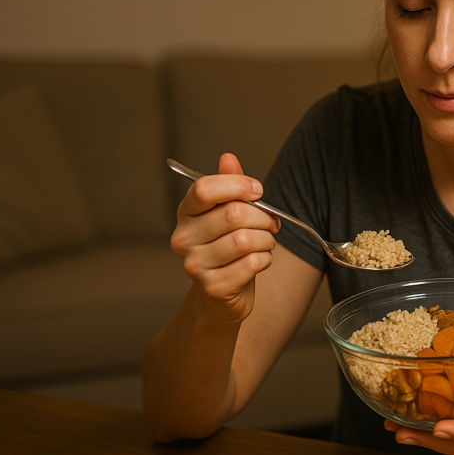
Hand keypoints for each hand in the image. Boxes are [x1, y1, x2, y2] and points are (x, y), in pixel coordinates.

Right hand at [169, 153, 280, 323]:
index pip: (205, 189)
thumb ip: (229, 185)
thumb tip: (228, 158)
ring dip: (266, 240)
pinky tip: (259, 261)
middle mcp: (183, 238)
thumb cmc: (227, 248)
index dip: (238, 185)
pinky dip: (265, 259)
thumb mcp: (228, 213)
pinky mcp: (213, 287)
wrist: (220, 296)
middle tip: (270, 224)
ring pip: (246, 240)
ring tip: (263, 243)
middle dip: (263, 217)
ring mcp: (195, 264)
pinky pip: (252, 263)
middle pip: (234, 214)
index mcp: (186, 214)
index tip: (257, 191)